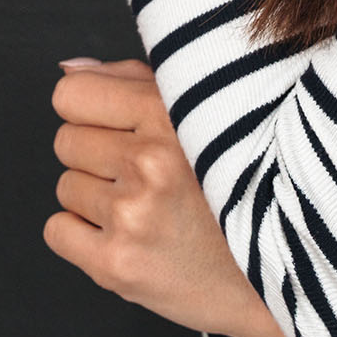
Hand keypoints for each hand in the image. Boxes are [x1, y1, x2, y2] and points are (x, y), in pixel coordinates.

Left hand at [44, 59, 293, 336]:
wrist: (280, 266)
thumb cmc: (240, 183)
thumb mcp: (202, 114)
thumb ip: (133, 81)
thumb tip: (68, 70)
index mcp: (171, 116)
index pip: (71, 96)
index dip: (91, 111)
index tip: (117, 127)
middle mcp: (151, 164)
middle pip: (66, 142)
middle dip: (97, 156)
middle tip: (144, 174)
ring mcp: (131, 217)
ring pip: (65, 187)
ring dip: (97, 197)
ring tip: (148, 207)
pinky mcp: (116, 265)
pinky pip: (56, 231)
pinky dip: (84, 235)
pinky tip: (129, 235)